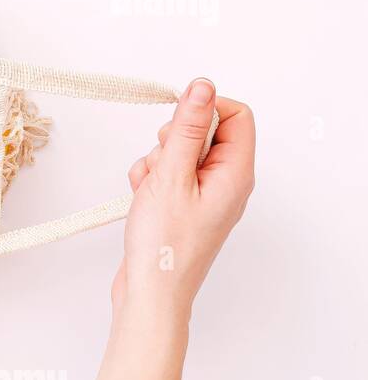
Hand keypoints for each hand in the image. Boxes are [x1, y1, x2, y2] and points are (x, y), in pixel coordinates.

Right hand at [114, 79, 254, 315]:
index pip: (236, 115)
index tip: (176, 118)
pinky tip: (143, 198)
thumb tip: (203, 87)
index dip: (205, 108)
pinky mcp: (185, 206)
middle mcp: (227, 182)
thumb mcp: (172, 176)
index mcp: (236, 173)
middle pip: (205, 132)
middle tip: (163, 162)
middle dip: (173, 139)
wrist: (151, 292)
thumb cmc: (164, 244)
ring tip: (149, 188)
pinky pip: (169, 174)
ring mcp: (206, 195)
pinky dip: (151, 179)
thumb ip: (187, 128)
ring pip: (181, 152)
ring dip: (157, 160)